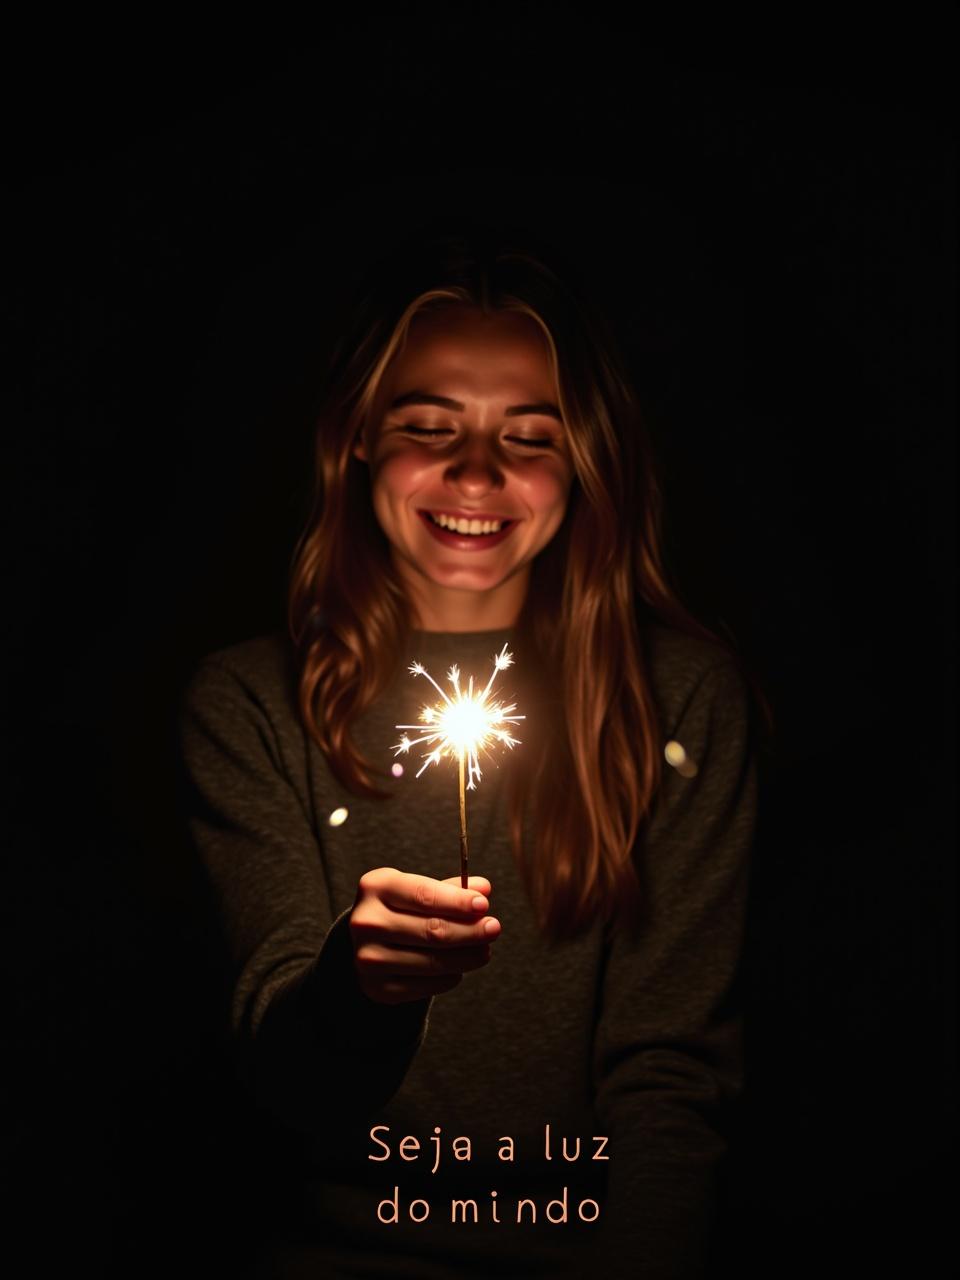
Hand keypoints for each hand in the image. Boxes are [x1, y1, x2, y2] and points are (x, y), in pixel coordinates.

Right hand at [349, 868, 500, 1004]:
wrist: (366, 941)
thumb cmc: (400, 909)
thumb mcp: (418, 889)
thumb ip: (450, 889)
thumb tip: (483, 889)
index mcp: (376, 887)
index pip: (424, 896)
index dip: (458, 902)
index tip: (484, 906)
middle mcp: (366, 922)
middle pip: (432, 930)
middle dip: (470, 931)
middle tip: (493, 928)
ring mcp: (369, 958)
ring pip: (433, 961)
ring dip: (466, 956)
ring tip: (484, 950)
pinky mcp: (377, 987)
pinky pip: (426, 985)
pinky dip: (450, 976)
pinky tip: (460, 967)